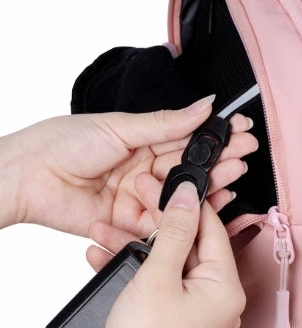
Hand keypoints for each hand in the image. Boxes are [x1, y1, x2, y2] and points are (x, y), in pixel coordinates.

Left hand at [0, 96, 256, 234]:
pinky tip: (211, 204)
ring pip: (181, 193)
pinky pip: (164, 220)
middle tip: (245, 151)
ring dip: (209, 184)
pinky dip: (187, 215)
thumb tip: (202, 106)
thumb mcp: (121, 127)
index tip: (239, 129)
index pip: (185, 138)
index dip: (213, 135)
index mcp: (142, 143)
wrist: (30, 177)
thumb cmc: (66, 143)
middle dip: (219, 158)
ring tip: (236, 172)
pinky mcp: (131, 221)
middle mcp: (144, 170)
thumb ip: (165, 123)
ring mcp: (140, 196)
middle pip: (188, 167)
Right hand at [86, 181, 245, 327]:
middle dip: (156, 224)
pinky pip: (157, 280)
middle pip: (188, 245)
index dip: (192, 205)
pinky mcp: (172, 314)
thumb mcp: (158, 277)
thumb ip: (176, 232)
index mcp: (226, 288)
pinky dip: (134, 269)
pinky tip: (106, 255)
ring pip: (167, 262)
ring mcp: (194, 307)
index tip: (175, 184)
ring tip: (107, 230)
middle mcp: (216, 298)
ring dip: (136, 246)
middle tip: (138, 198)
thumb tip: (188, 197)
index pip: (213, 231)